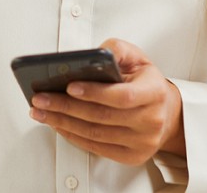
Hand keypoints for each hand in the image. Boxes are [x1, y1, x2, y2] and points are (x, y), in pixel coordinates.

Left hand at [28, 38, 185, 165]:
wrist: (166, 112)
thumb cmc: (145, 82)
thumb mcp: (136, 58)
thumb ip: (116, 50)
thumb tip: (92, 55)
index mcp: (155, 92)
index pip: (122, 96)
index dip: (94, 93)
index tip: (69, 86)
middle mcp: (152, 120)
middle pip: (102, 117)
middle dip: (66, 107)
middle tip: (41, 99)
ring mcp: (142, 142)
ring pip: (95, 134)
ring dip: (62, 122)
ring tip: (41, 111)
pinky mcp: (131, 156)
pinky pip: (96, 147)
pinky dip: (72, 135)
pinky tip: (56, 123)